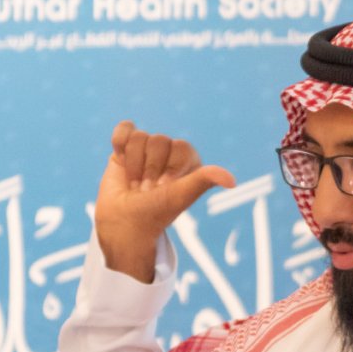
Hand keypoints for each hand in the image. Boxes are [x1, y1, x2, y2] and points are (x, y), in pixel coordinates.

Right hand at [94, 120, 235, 278]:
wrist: (123, 222)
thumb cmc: (155, 213)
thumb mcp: (181, 196)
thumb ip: (204, 181)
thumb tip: (232, 182)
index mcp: (189, 162)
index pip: (181, 148)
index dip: (170, 170)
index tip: (166, 189)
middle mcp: (170, 153)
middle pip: (160, 140)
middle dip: (150, 170)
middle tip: (148, 190)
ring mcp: (148, 148)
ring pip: (140, 137)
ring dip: (134, 166)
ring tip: (136, 183)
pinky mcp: (126, 146)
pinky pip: (124, 129)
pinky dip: (120, 145)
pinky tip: (122, 161)